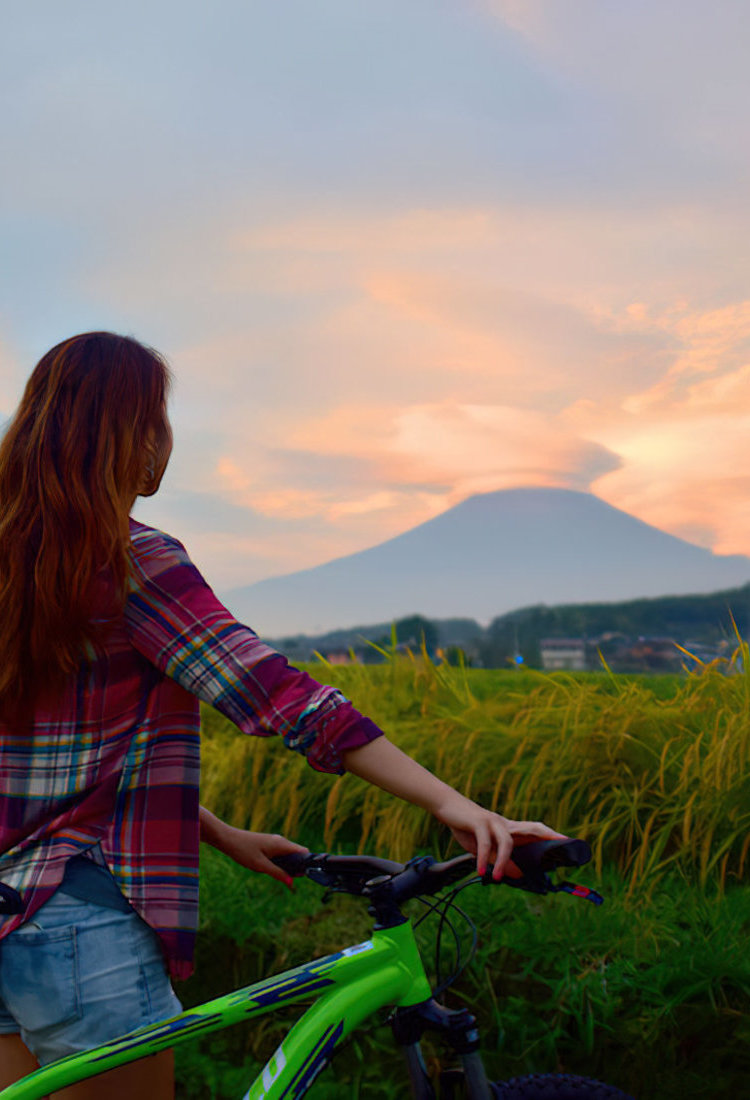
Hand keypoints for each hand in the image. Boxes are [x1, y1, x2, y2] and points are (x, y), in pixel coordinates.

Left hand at [219, 829, 309, 888]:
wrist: (228, 839)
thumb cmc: (244, 850)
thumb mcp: (260, 865)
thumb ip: (277, 873)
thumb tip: (291, 883)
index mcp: (281, 844)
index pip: (303, 851)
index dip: (305, 863)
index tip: (301, 876)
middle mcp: (280, 841)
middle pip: (297, 854)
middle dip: (295, 867)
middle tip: (286, 878)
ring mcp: (274, 842)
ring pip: (288, 855)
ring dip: (286, 865)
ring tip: (275, 874)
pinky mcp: (268, 844)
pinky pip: (280, 854)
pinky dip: (279, 862)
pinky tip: (268, 868)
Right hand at [432, 792, 564, 880]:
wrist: (446, 805)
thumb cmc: (466, 826)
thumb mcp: (482, 847)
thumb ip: (499, 859)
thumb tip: (518, 875)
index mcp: (509, 828)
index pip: (535, 831)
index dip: (551, 836)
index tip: (567, 842)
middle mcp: (505, 824)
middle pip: (532, 828)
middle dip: (548, 836)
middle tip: (562, 844)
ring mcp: (493, 821)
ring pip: (508, 842)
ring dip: (506, 862)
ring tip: (500, 878)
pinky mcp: (479, 822)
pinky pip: (485, 843)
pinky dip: (484, 858)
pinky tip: (482, 870)